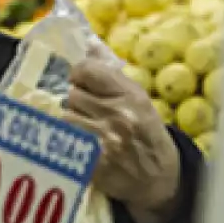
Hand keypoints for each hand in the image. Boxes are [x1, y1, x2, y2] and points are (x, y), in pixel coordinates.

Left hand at [63, 52, 182, 222]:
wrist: (158, 179)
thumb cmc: (146, 134)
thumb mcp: (137, 99)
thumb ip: (110, 74)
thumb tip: (87, 43)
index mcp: (131, 96)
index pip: (87, 70)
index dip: (78, 74)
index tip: (80, 82)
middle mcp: (118, 115)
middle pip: (72, 94)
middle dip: (75, 101)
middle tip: (84, 110)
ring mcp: (104, 141)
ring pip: (64, 117)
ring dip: (69, 122)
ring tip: (83, 128)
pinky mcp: (92, 163)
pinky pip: (65, 142)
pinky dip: (67, 142)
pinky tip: (79, 145)